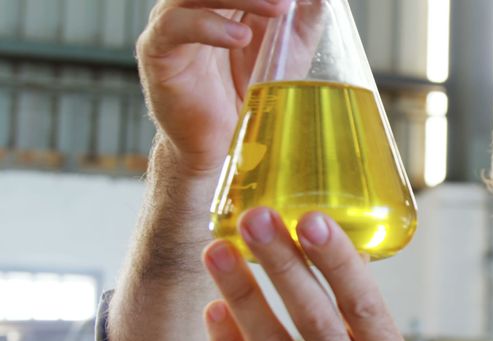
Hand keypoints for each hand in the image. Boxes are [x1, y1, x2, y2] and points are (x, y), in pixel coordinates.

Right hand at [137, 0, 288, 173]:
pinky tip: (240, 38)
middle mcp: (196, 4)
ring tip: (279, 8)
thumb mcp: (288, 52)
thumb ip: (303, 20)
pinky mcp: (157, 49)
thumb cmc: (251, 95)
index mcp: (226, 1)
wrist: (222, 143)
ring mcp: (173, 22)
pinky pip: (176, 25)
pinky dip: (208, 26)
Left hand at [200, 207, 428, 340]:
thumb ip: (365, 330)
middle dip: (282, 264)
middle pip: (314, 319)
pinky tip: (214, 311)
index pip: (364, 305)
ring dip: (243, 295)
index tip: (313, 220)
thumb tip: (338, 262)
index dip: (338, 262)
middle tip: (256, 219)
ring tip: (220, 252)